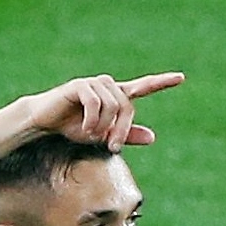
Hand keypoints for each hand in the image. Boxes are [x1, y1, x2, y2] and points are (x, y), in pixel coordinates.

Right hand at [25, 72, 184, 151]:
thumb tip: (153, 137)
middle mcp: (108, 85)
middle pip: (127, 106)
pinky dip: (91, 121)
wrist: (45, 121)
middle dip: (122, 130)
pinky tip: (83, 128)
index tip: (181, 78)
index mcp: (116, 95)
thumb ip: (126, 135)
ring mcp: (94, 83)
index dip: (162, 83)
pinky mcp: (80, 85)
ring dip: (103, 127)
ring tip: (90, 135)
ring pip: (113, 106)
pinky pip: (95, 104)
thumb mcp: (103, 136)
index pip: (142, 86)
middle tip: (112, 147)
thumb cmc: (73, 127)